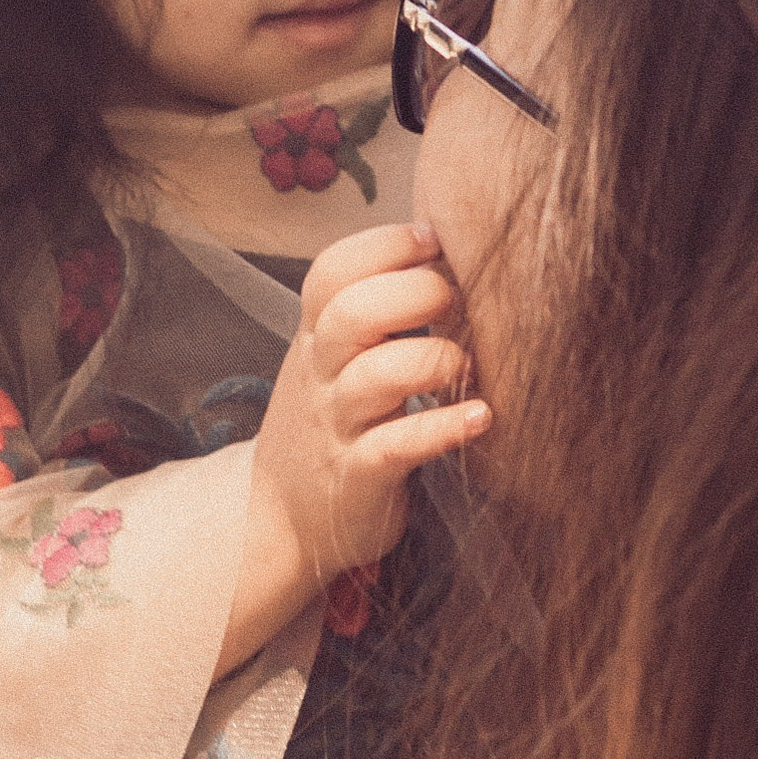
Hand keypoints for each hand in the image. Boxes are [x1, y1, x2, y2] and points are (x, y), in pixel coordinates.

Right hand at [215, 222, 489, 675]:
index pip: (332, 272)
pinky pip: (395, 447)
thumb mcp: (335, 358)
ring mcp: (338, 427)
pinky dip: (441, 429)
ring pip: (375, 378)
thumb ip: (374, 308)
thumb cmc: (331, 419)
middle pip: (352, 314)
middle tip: (457, 301)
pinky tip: (479, 418)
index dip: (384, 245)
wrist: (278, 516)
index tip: (434, 242)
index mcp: (317, 336)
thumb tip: (447, 246)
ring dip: (433, 360)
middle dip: (414, 293)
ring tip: (467, 365)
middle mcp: (322, 374)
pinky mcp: (360, 477)